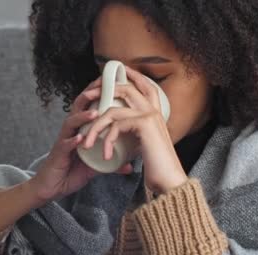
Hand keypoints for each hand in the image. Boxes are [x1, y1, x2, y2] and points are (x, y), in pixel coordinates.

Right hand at [30, 77, 133, 202]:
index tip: (112, 81)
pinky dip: (72, 141)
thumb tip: (130, 165)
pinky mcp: (58, 153)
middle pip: (78, 107)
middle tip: (102, 85)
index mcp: (80, 128)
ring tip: (95, 113)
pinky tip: (80, 138)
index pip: (89, 106)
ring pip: (70, 123)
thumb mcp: (95, 165)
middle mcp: (71, 130)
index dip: (98, 92)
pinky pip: (64, 145)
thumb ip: (111, 162)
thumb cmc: (72, 171)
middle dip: (89, 94)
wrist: (52, 187)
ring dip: (83, 117)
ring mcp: (63, 140)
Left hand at [81, 66, 187, 194]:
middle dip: (103, 90)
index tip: (117, 70)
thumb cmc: (158, 168)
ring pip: (114, 110)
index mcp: (155, 114)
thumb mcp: (144, 146)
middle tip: (87, 96)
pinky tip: (104, 155)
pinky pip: (117, 125)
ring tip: (87, 142)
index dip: (132, 76)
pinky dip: (106, 140)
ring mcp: (150, 115)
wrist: (169, 181)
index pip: (145, 86)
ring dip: (96, 126)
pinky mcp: (144, 125)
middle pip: (125, 89)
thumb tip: (120, 130)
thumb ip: (135, 134)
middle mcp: (154, 110)